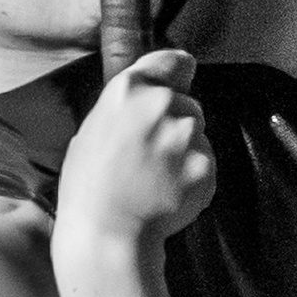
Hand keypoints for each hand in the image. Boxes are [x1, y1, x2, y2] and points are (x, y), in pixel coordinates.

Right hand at [55, 48, 217, 258]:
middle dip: (177, 123)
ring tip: (156, 177)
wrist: (107, 235)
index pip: (173, 61)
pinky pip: (206, 163)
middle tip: (150, 153)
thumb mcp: (93, 130)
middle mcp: (162, 104)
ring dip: (186, 150)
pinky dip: (194, 177)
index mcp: (129, 90)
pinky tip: (167, 192)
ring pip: (199, 134)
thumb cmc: (90, 188)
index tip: (180, 79)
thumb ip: (126, 107)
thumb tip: (150, 95)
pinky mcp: (206, 165)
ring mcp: (188, 136)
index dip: (177, 73)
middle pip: (189, 103)